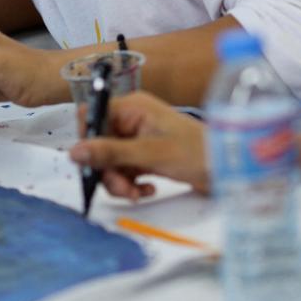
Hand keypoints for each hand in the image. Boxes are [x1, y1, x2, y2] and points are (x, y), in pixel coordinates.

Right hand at [69, 92, 208, 198]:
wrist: (226, 168)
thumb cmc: (195, 152)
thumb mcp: (149, 154)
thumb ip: (110, 153)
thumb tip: (74, 151)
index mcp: (132, 107)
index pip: (92, 115)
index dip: (88, 139)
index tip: (94, 162)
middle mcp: (132, 119)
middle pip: (99, 143)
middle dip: (107, 170)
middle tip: (124, 189)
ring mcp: (138, 138)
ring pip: (110, 161)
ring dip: (119, 181)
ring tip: (137, 193)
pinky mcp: (145, 155)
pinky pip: (124, 170)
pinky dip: (131, 183)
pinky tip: (147, 189)